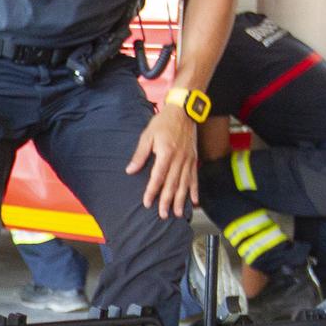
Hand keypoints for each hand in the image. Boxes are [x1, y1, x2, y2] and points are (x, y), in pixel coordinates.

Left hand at [125, 100, 200, 217]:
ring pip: (184, 184)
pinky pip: (194, 177)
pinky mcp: (194, 159)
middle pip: (172, 184)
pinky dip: (194, 190)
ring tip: (177, 213)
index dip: (152, 191)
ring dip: (181, 200)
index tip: (147, 203)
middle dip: (167, 201)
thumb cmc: (163, 122)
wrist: (183, 111)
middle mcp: (179, 159)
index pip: (158, 177)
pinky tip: (194, 201)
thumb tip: (130, 170)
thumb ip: (140, 155)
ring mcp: (188, 160)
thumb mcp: (147, 136)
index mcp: (166, 153)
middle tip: (163, 215)